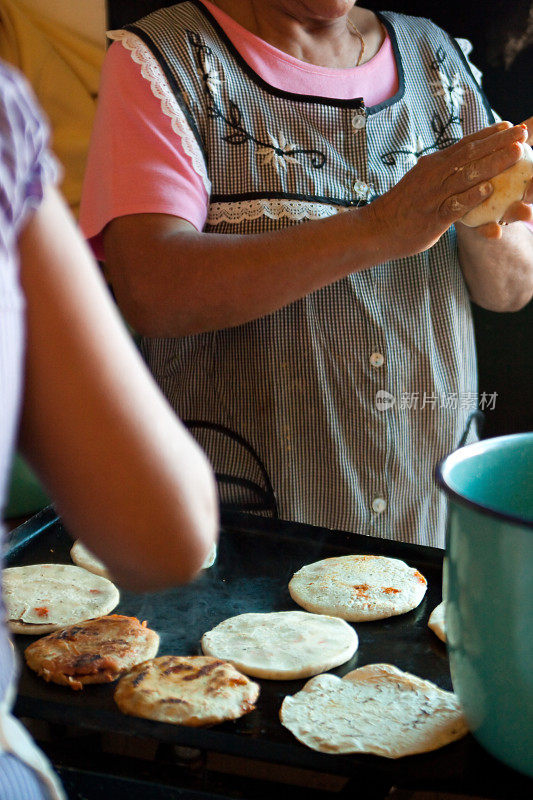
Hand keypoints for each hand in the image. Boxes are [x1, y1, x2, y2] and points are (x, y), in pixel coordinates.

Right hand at [369, 121, 527, 257]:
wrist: (375, 229)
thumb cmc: (401, 209)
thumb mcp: (420, 183)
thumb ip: (439, 174)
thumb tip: (456, 164)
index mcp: (433, 165)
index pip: (465, 145)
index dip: (489, 135)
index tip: (510, 127)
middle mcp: (434, 175)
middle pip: (471, 154)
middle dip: (499, 143)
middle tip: (523, 134)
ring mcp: (433, 196)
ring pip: (467, 175)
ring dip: (494, 163)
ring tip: (516, 154)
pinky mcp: (433, 217)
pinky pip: (456, 205)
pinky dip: (472, 196)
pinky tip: (489, 189)